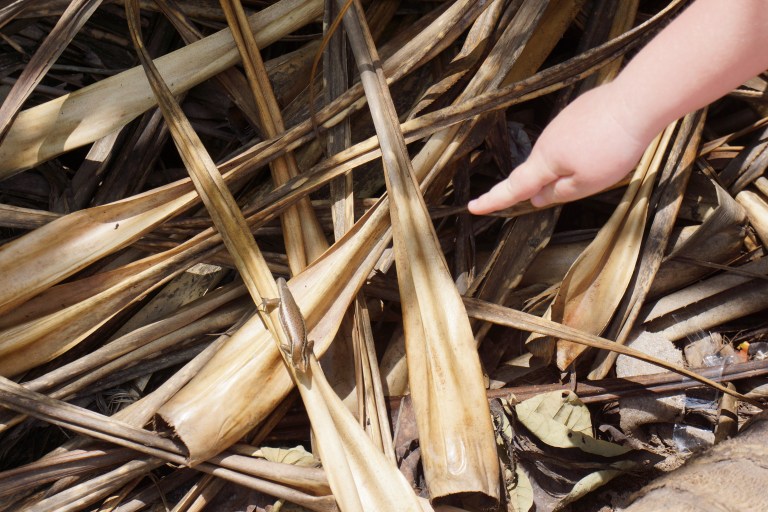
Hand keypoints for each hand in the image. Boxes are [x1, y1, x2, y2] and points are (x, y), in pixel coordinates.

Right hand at [468, 84, 650, 213]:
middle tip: (563, 191)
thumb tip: (539, 198)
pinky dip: (583, 148)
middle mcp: (547, 141)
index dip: (493, 200)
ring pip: (558, 154)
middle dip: (545, 185)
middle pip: (539, 171)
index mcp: (545, 162)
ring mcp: (562, 123)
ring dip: (571, 166)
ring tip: (604, 164)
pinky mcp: (579, 113)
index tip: (473, 207)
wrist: (636, 101)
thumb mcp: (586, 184)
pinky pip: (573, 138)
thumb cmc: (612, 146)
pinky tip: (607, 145)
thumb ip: (560, 193)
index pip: (514, 188)